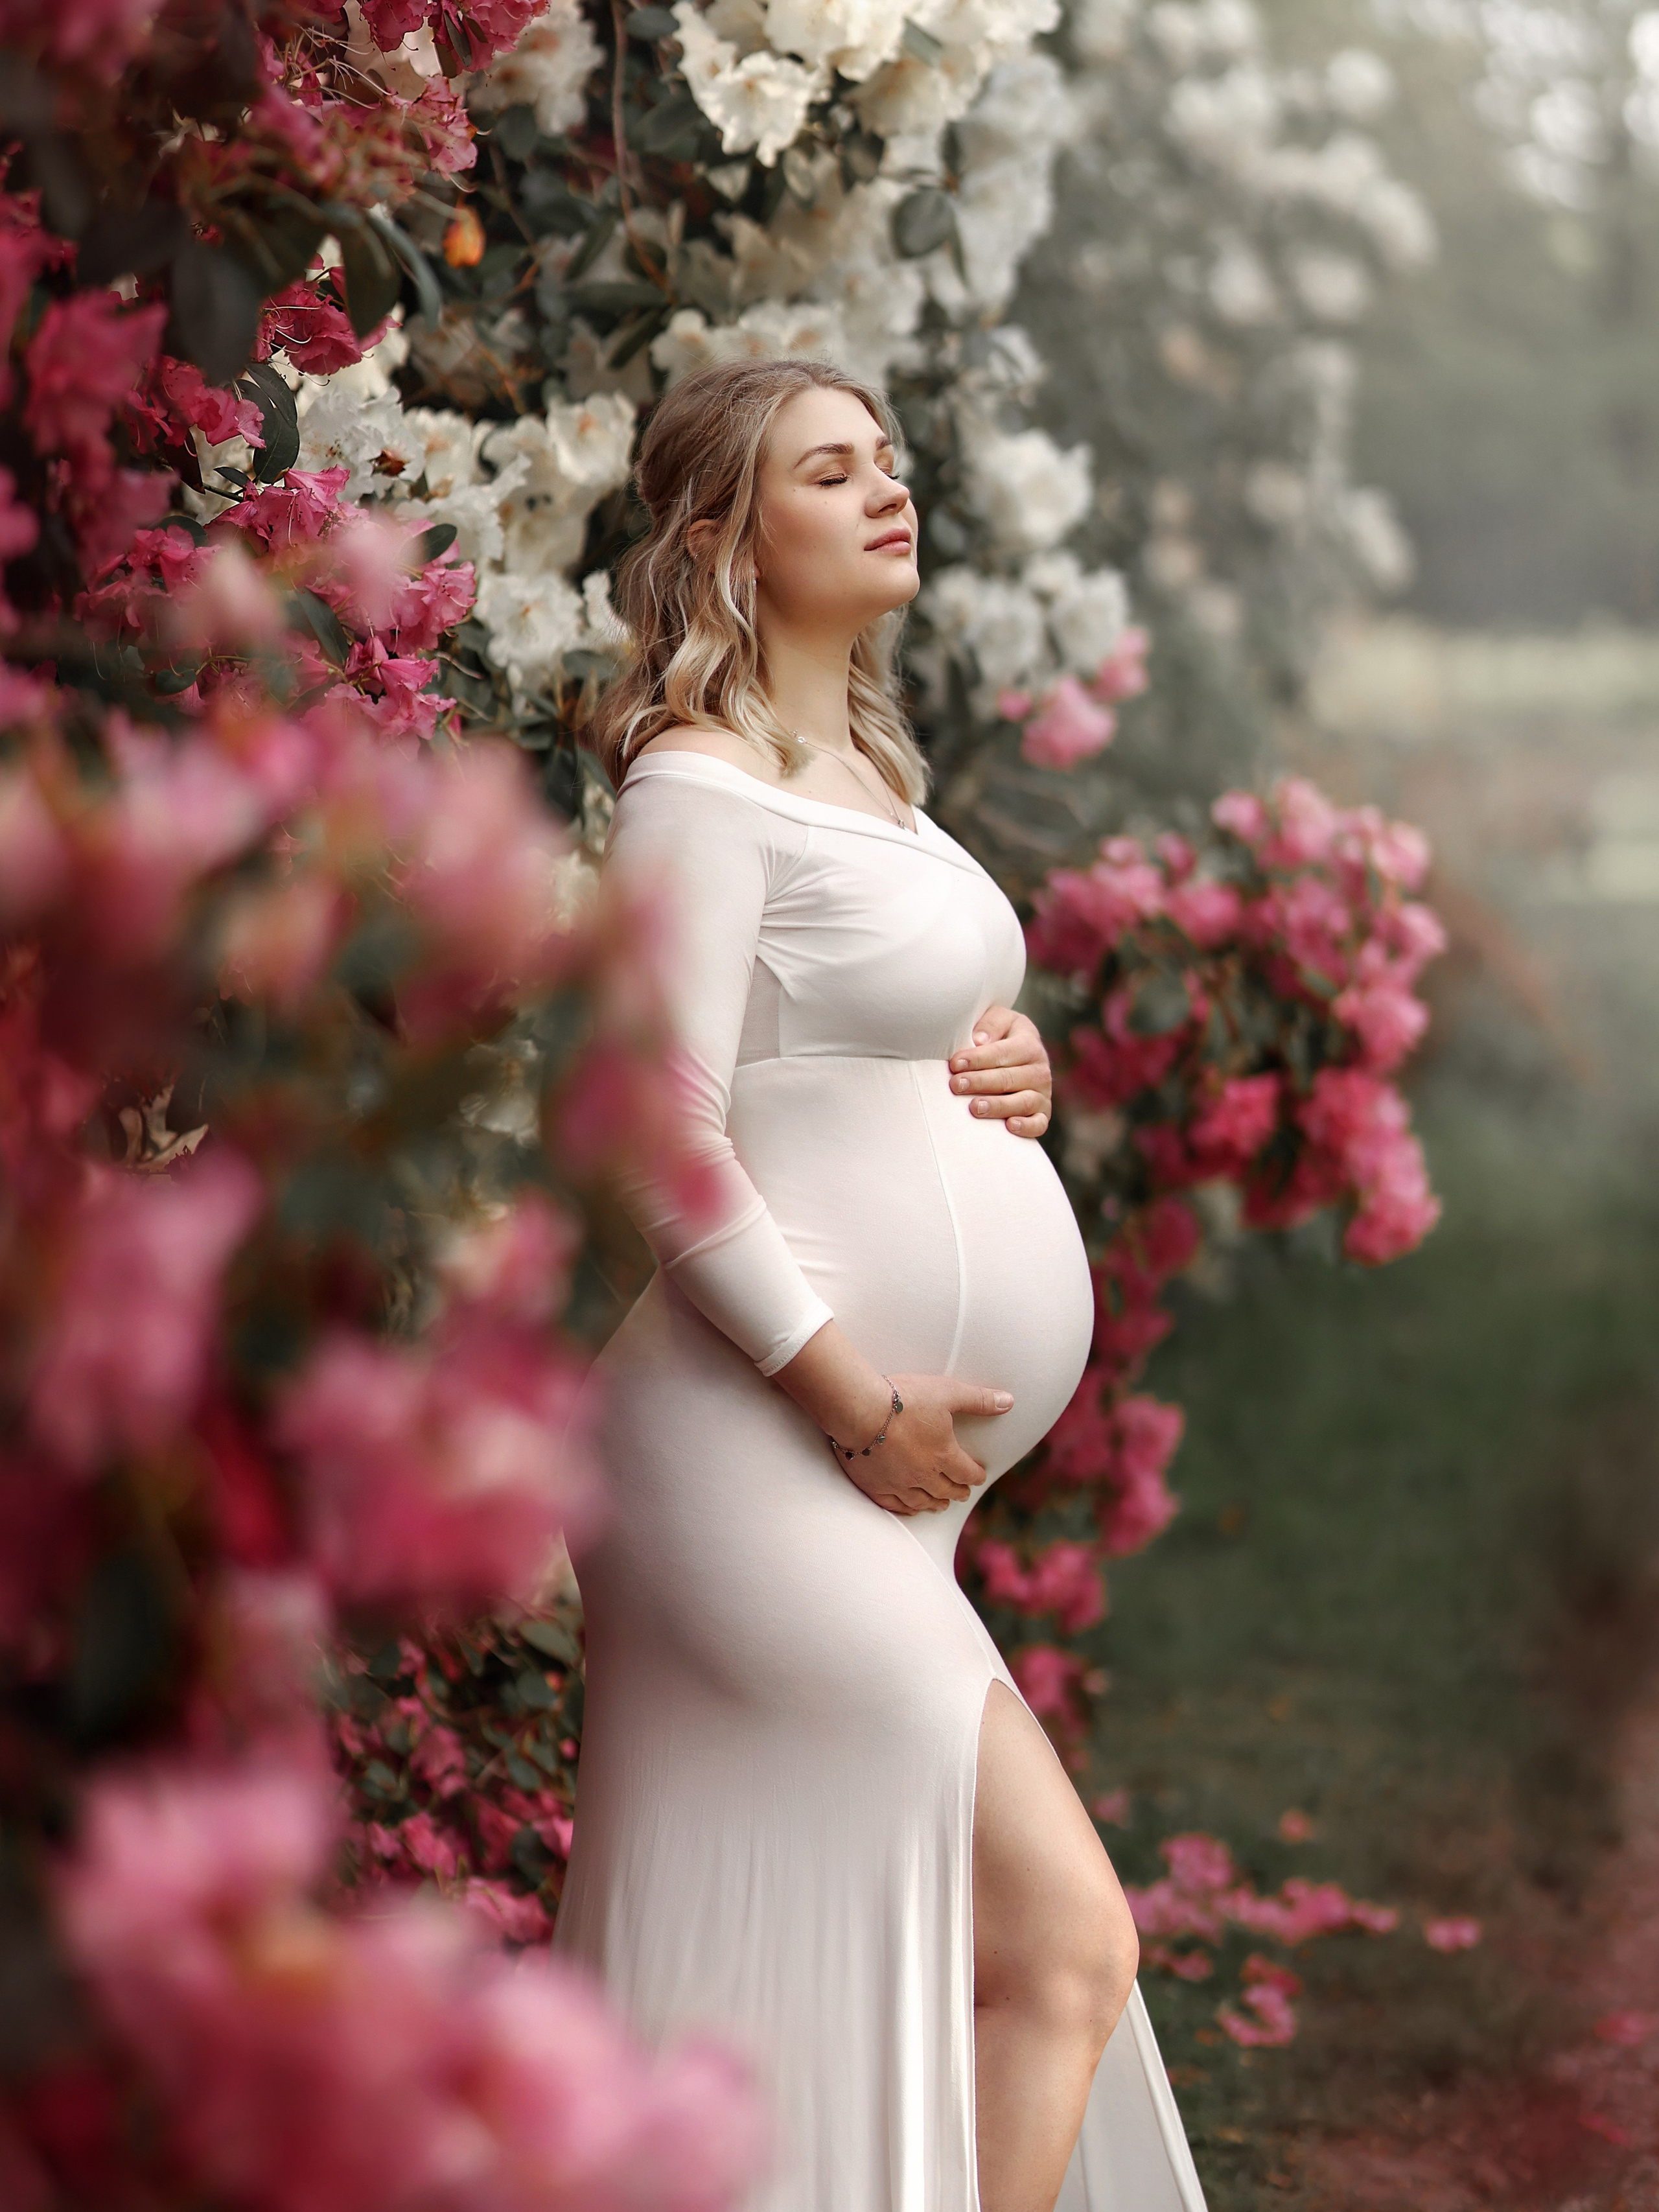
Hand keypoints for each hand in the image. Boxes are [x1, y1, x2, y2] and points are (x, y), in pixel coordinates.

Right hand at [836, 1372, 1011, 1517]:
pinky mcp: (874, 1485)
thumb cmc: (904, 1399)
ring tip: (940, 1505)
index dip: (975, 1475)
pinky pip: (894, 1506)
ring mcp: (898, 1484)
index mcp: (944, 1455)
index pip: (967, 1472)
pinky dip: (906, 1509)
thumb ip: (979, 1400)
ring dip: (935, 1504)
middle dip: (958, 1492)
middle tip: (962, 1493)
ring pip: (922, 1502)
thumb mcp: (947, 1392)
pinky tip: (910, 1508)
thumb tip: (1009, 1401)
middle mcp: (924, 1475)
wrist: (860, 1410)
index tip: (979, 1476)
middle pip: (946, 1491)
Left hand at [948, 1007, 1051, 1138]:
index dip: (979, 1058)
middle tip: (957, 1085)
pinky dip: (1026, 1126)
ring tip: (974, 1107)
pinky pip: (1039, 1124)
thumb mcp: (998, 1019)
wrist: (1022, 1054)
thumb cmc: (1001, 1036)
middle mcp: (1040, 1070)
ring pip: (1022, 1102)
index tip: (956, 1063)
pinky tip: (1009, 1126)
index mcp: (1029, 1044)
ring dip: (998, 1106)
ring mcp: (1043, 1094)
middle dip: (980, 1082)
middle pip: (1009, 1078)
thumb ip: (990, 1024)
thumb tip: (979, 1040)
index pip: (1003, 1052)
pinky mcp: (1042, 1114)